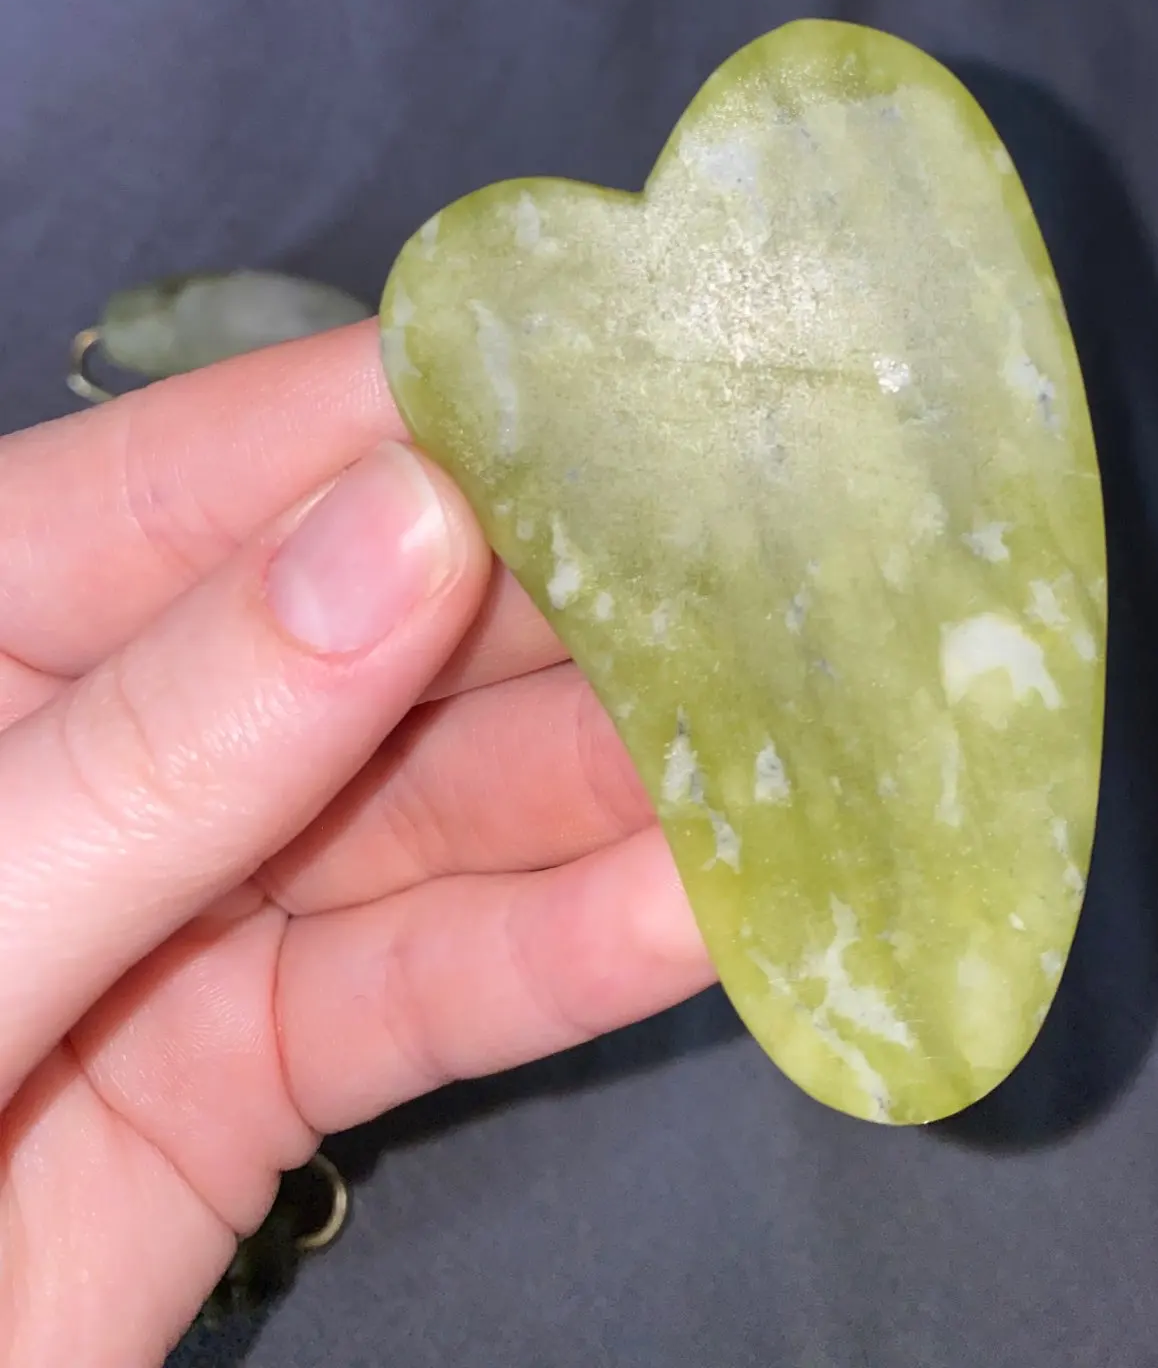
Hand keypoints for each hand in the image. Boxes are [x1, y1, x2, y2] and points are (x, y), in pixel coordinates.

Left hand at [0, 323, 711, 1366]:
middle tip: (757, 544)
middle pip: (357, 636)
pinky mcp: (254, 1064)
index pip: (202, 483)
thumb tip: (406, 528)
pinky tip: (700, 905)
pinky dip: (561, 955)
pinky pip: (426, 987)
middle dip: (551, 601)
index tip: (591, 366)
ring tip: (780, 723)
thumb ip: (170, 746)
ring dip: (603, 781)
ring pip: (424, 813)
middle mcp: (104, 743)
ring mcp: (187, 904)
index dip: (396, 416)